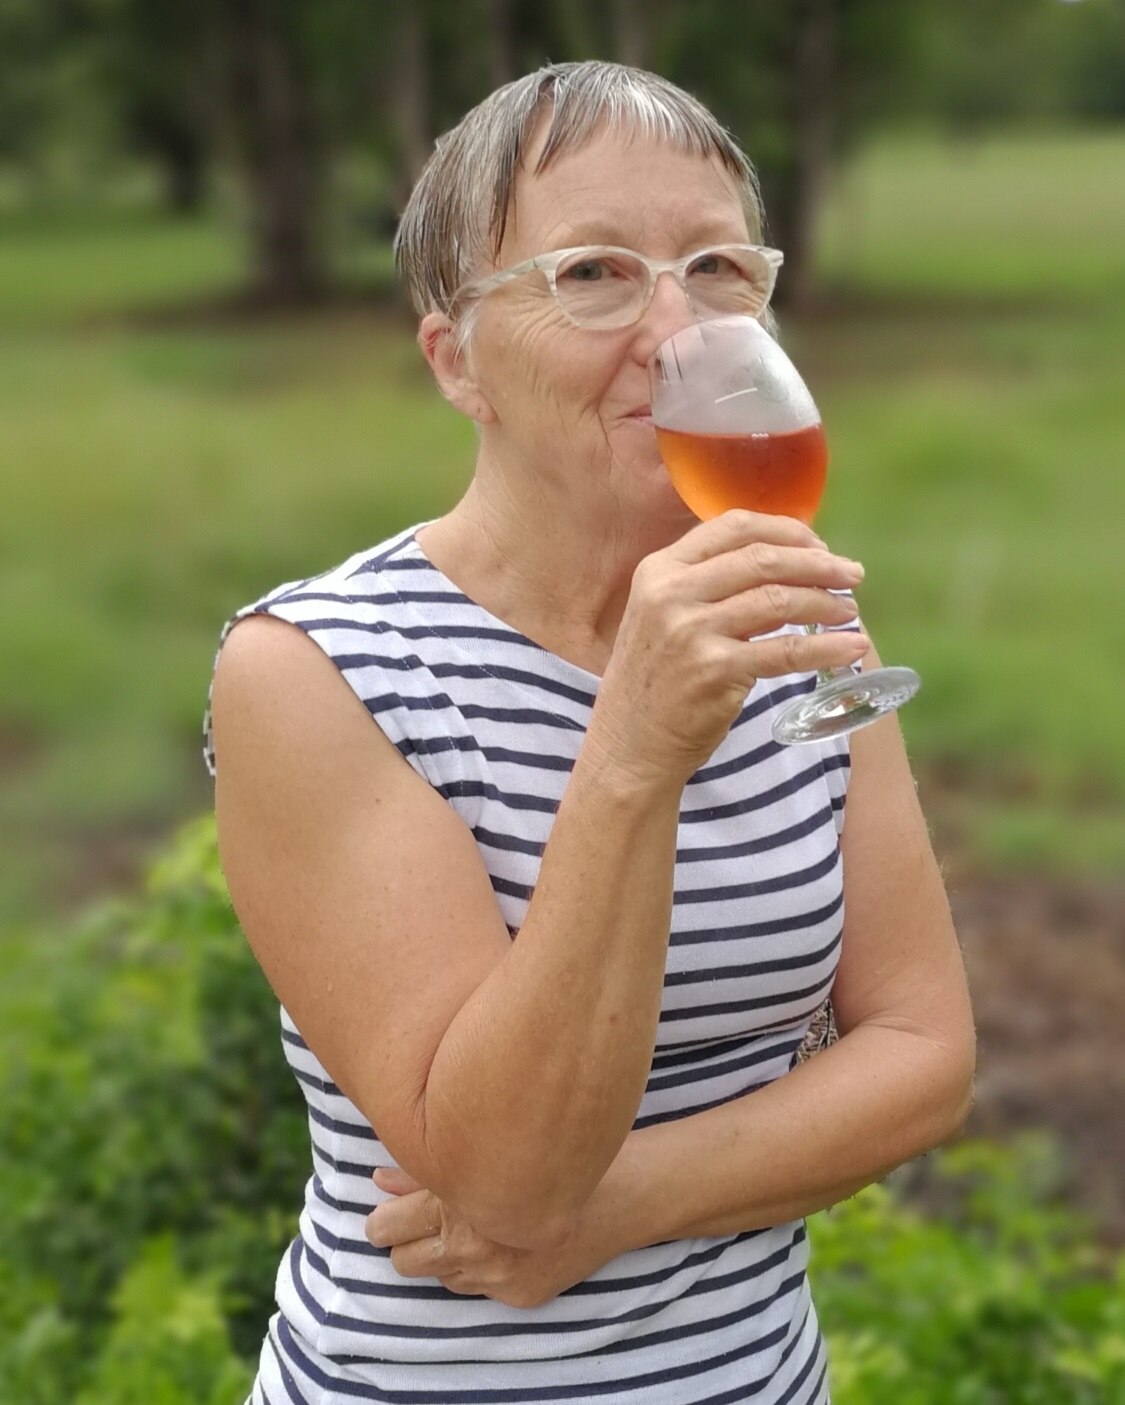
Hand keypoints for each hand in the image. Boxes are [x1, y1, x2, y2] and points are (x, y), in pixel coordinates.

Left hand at [364, 1167, 620, 1308]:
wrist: (625, 1191)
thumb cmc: (557, 1149)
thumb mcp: (488, 1145)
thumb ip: (428, 1166)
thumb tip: (379, 1177)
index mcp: (460, 1204)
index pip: (389, 1228)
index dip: (382, 1220)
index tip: (386, 1213)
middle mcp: (475, 1248)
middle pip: (404, 1263)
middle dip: (405, 1242)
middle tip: (419, 1221)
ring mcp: (499, 1279)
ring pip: (441, 1277)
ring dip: (444, 1255)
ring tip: (469, 1224)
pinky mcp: (521, 1297)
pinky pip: (479, 1289)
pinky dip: (481, 1267)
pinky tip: (504, 1238)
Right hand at [587, 509, 868, 786]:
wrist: (629, 744)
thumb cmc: (655, 680)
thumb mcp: (665, 617)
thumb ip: (711, 587)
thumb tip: (789, 567)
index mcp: (659, 569)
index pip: (733, 526)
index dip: (786, 530)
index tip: (819, 544)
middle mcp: (671, 592)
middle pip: (762, 558)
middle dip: (818, 563)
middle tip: (851, 574)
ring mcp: (691, 631)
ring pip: (778, 600)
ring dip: (826, 602)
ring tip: (850, 610)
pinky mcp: (714, 670)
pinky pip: (786, 651)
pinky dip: (827, 647)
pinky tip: (853, 648)